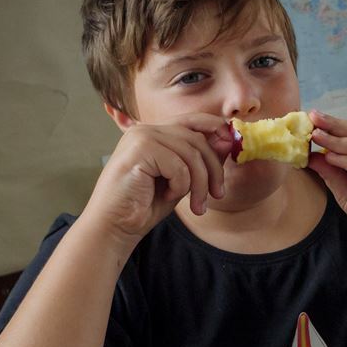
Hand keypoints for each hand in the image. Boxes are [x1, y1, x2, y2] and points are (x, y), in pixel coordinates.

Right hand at [82, 113, 231, 254]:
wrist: (115, 227)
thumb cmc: (145, 205)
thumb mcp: (183, 180)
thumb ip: (201, 159)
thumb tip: (227, 138)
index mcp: (154, 132)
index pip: (193, 119)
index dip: (216, 128)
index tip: (231, 144)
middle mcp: (146, 129)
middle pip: (197, 139)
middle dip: (213, 170)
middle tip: (218, 195)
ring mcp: (141, 137)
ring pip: (191, 153)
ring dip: (199, 184)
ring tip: (196, 206)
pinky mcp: (138, 149)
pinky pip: (178, 165)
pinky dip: (180, 186)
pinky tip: (166, 197)